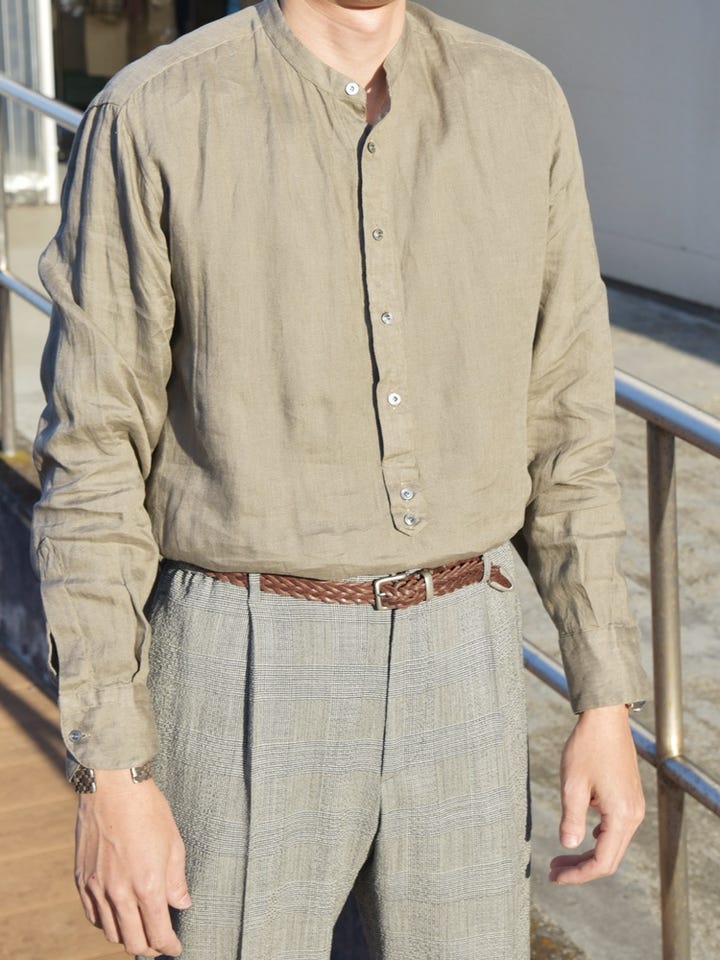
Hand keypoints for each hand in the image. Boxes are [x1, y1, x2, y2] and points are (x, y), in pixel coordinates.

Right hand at [74, 769, 190, 956]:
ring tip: (140, 930)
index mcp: (147, 885)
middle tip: (160, 943)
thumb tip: (181, 904)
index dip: (169, 947)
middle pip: (133, 942)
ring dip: (127, 937)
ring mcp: (97, 887)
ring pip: (110, 932)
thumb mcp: (174, 843)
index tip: (175, 948)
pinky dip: (106, 922)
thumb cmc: (148, 810)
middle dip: (150, 948)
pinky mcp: (82, 879)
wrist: (113, 787)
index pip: (158, 934)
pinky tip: (117, 915)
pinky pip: (92, 915)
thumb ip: (176, 880)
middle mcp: (119, 892)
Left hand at [549, 703, 644, 883]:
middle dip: (581, 868)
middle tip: (553, 870)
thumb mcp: (573, 785)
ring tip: (560, 857)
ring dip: (588, 854)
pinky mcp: (629, 798)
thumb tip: (568, 846)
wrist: (606, 718)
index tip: (555, 877)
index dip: (578, 875)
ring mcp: (634, 806)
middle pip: (610, 858)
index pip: (602, 862)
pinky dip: (597, 839)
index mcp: (621, 815)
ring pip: (613, 844)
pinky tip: (578, 835)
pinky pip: (615, 829)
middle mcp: (633, 815)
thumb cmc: (587, 747)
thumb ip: (570, 819)